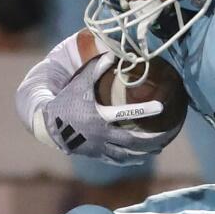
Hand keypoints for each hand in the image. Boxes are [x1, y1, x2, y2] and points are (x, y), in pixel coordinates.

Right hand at [39, 57, 170, 162]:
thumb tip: (111, 53)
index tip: (161, 107)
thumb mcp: (79, 83)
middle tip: (167, 136)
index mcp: (100, 116)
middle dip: (152, 140)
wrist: (47, 125)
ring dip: (144, 153)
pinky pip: (117, 160)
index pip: (127, 113)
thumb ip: (95, 69)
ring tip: (158, 150)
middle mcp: (101, 134)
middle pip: (133, 141)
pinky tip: (140, 158)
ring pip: (127, 155)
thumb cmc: (65, 101)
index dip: (145, 110)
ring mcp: (99, 147)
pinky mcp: (95, 154)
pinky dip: (130, 160)